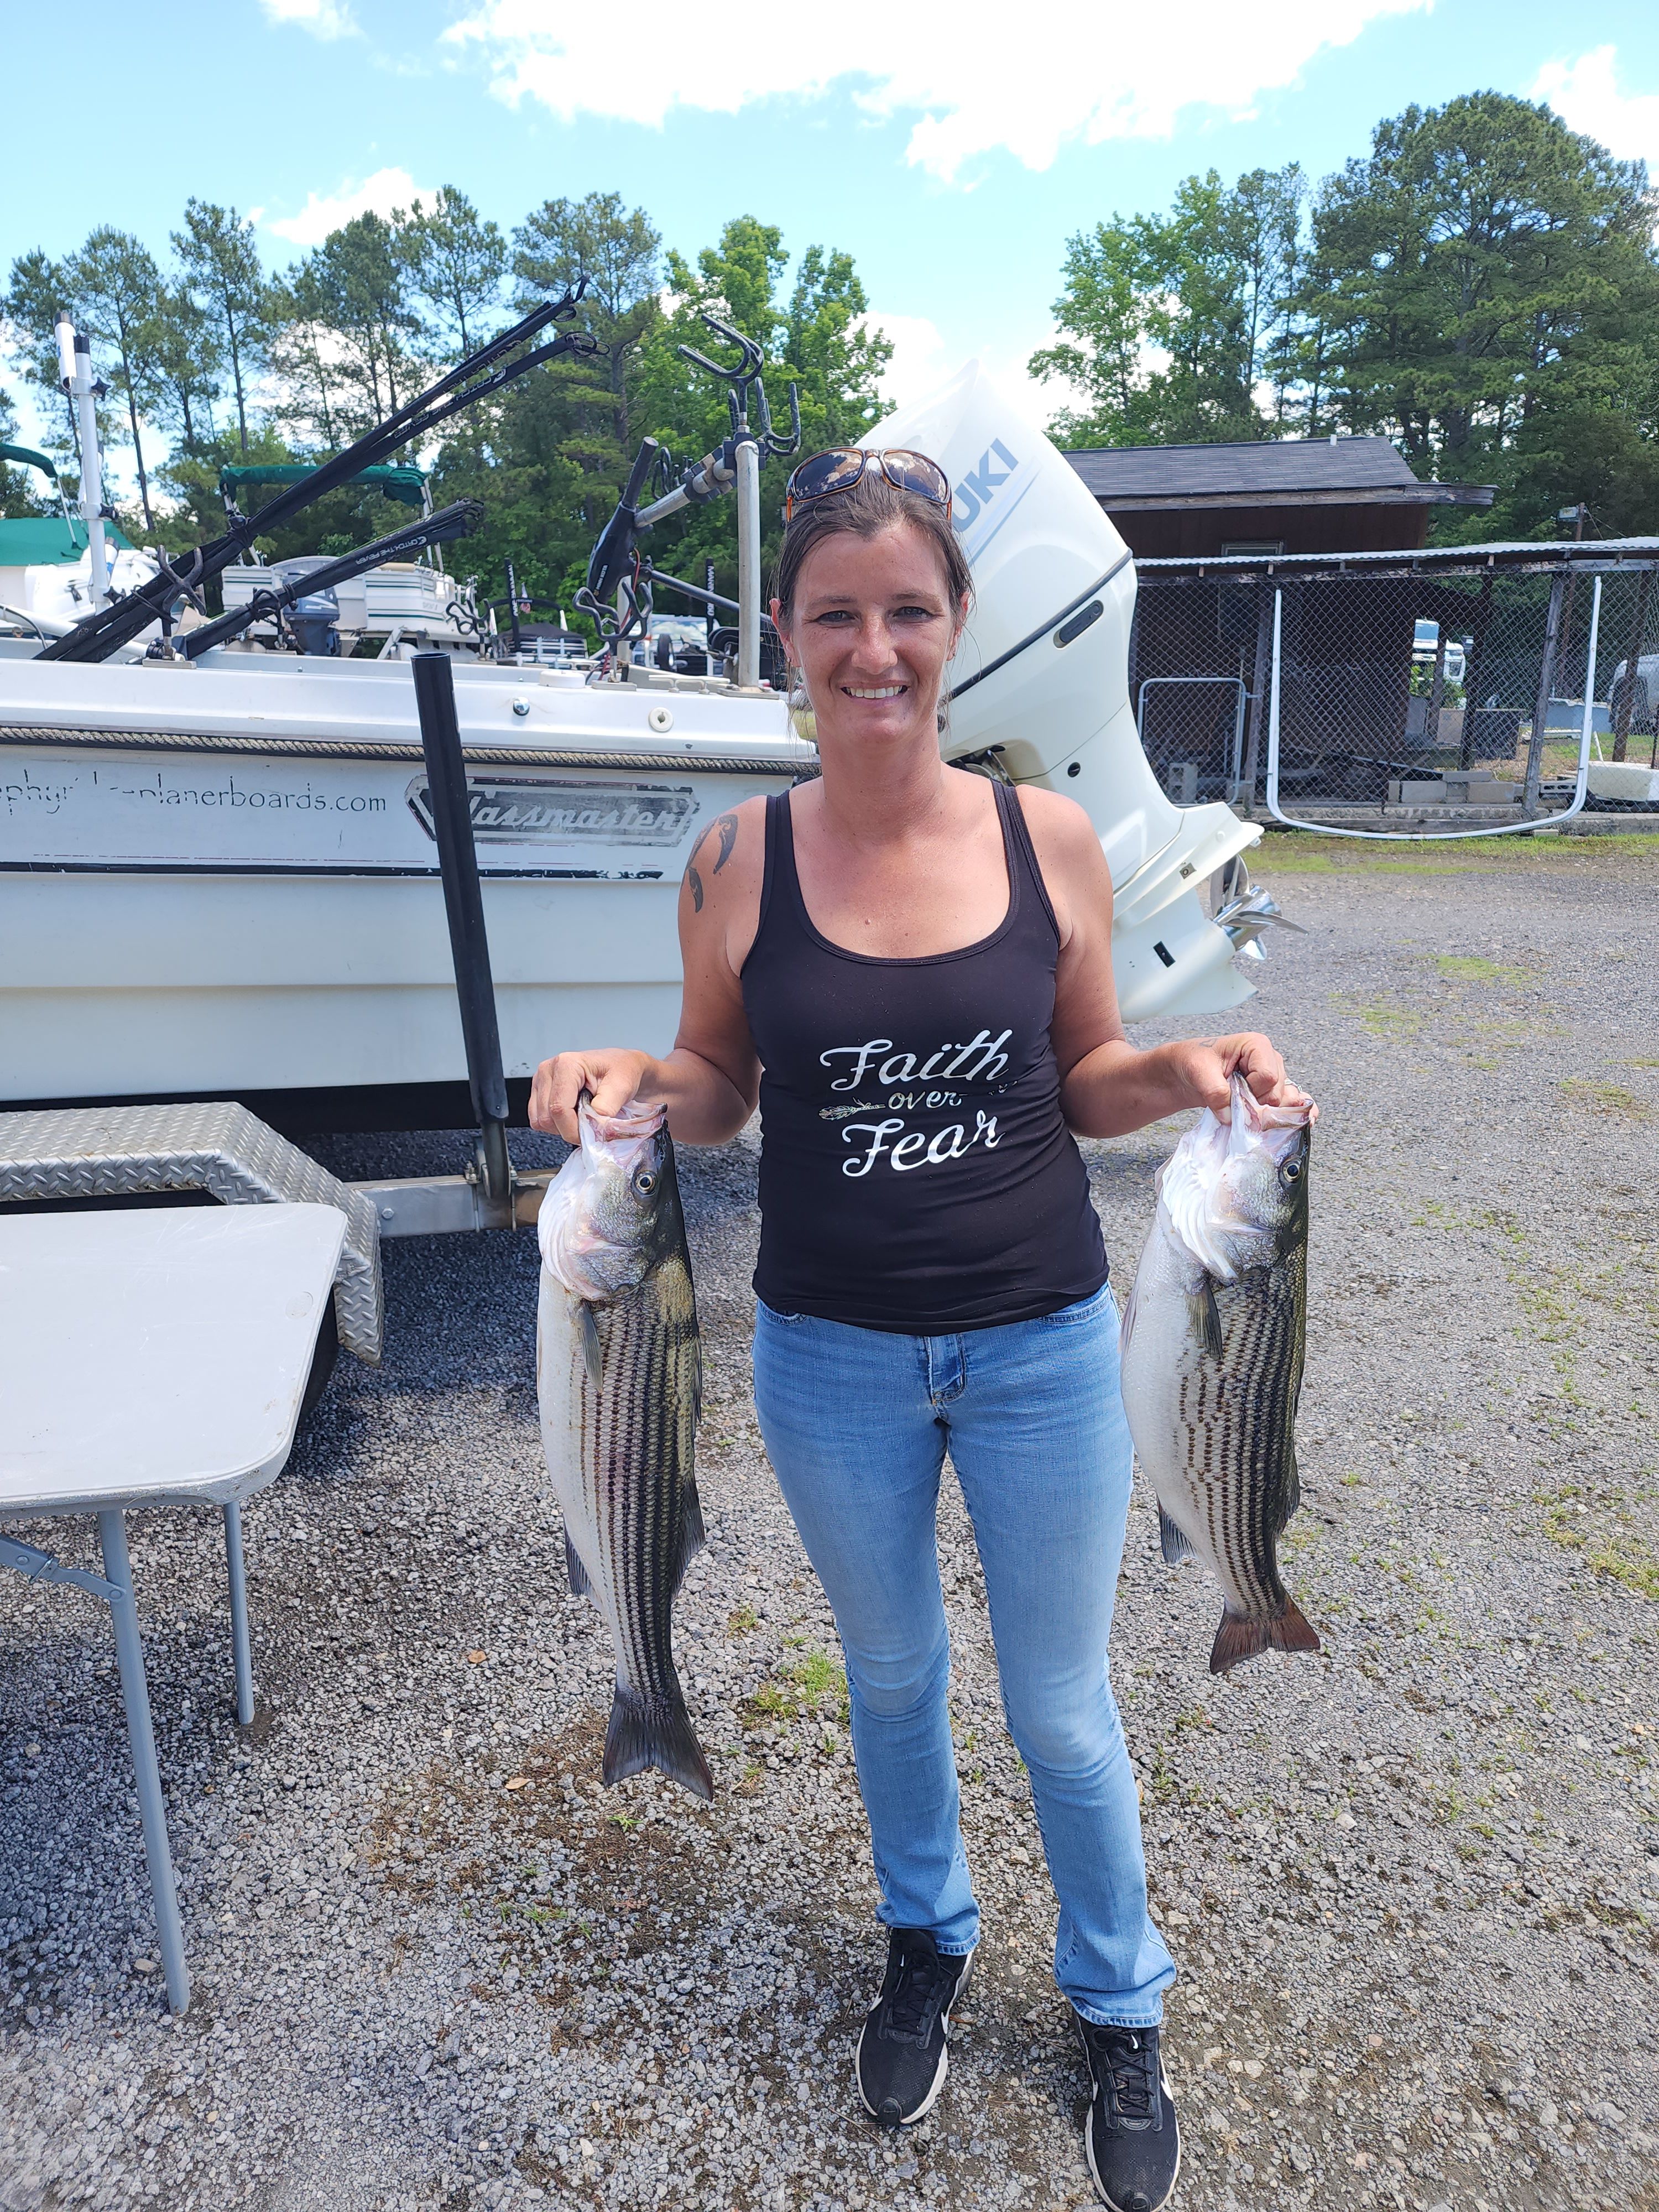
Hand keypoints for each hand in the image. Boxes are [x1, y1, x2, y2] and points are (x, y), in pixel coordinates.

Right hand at [527, 1048, 655, 1142]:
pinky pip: (539, 1120)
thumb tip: (594, 1125)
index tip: (591, 1133)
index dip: (573, 1128)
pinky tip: (572, 1114)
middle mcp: (548, 1070)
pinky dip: (556, 1124)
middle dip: (569, 1129)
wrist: (620, 1067)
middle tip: (590, 1124)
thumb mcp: (622, 1087)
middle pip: (547, 1117)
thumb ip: (607, 1107)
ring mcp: (541, 1081)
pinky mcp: (539, 1091)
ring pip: (541, 1121)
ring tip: (582, 1115)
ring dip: (561, 1127)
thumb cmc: (621, 1071)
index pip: (559, 1108)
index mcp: (566, 1064)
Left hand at [1178, 1032, 1314, 1119]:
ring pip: (1282, 1101)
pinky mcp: (1268, 1091)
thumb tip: (1230, 1117)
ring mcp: (1272, 1076)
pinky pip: (1290, 1103)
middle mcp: (1269, 1059)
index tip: (1234, 1093)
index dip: (1252, 1091)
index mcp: (1256, 1045)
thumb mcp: (1199, 1072)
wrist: (1184, 1072)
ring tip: (1247, 1112)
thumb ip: (1216, 1092)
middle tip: (1236, 1103)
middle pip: (1277, 1092)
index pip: (1268, 1076)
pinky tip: (1296, 1124)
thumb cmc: (1192, 1061)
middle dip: (1257, 1104)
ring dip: (1266, 1113)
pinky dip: (1291, 1115)